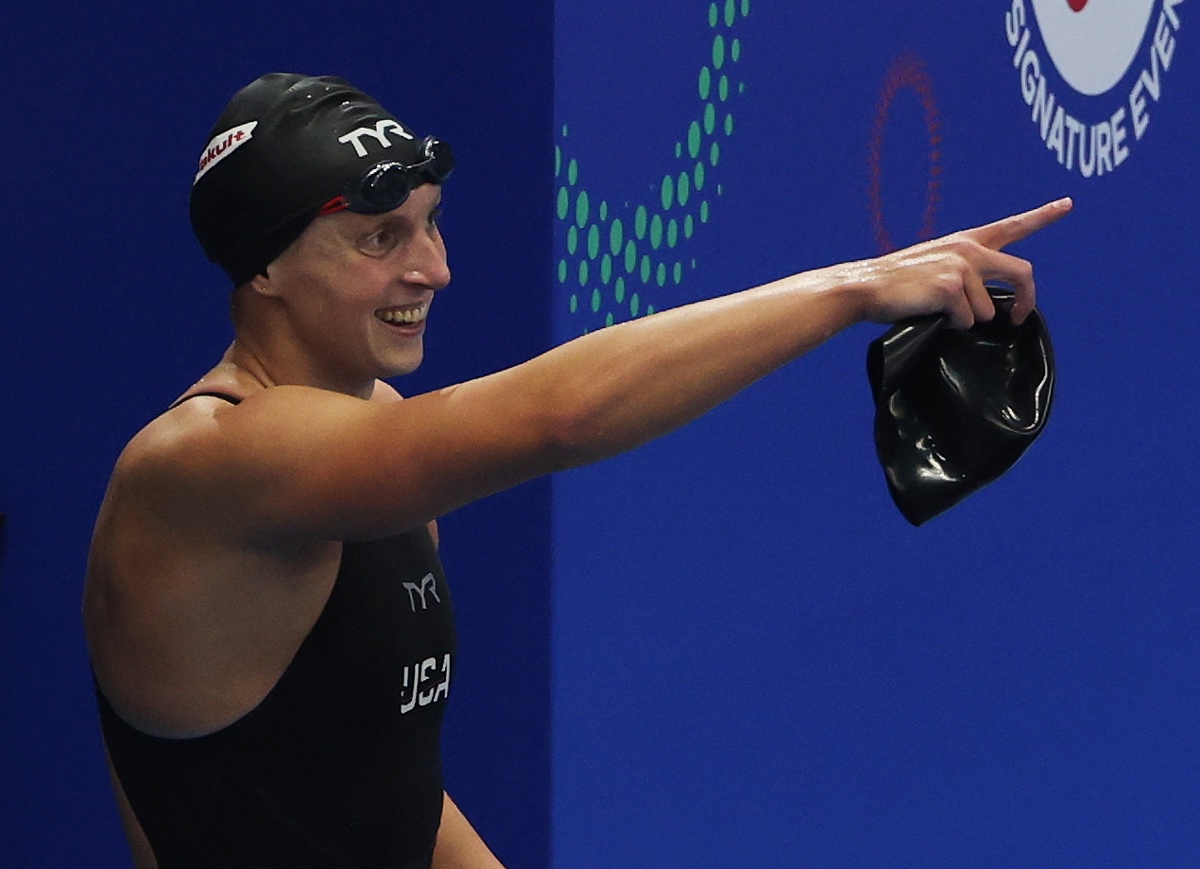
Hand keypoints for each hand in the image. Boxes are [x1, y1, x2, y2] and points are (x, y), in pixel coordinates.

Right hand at [851, 197, 1072, 328]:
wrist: (866, 287)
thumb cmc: (898, 284)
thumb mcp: (935, 266)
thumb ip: (967, 274)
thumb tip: (990, 307)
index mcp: (966, 242)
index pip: (1012, 226)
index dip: (1043, 215)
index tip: (1067, 203)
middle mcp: (969, 250)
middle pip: (1022, 272)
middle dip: (1026, 301)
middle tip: (1017, 319)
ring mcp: (962, 267)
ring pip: (988, 310)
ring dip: (967, 320)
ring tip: (937, 311)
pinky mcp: (952, 288)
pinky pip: (967, 320)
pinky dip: (951, 325)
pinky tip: (930, 314)